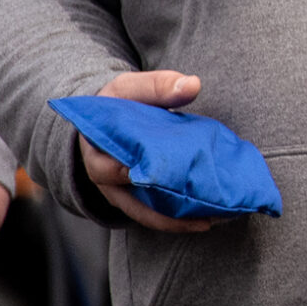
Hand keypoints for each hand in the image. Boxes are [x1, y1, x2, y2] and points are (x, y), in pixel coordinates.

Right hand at [80, 70, 216, 233]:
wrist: (109, 120)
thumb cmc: (119, 103)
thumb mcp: (132, 88)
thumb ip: (158, 86)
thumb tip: (192, 85)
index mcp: (97, 151)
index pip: (107, 166)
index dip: (127, 173)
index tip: (150, 176)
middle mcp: (106, 178)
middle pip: (129, 198)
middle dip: (161, 207)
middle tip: (195, 204)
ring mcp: (121, 192)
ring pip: (145, 213)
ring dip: (175, 219)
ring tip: (209, 220)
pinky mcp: (138, 197)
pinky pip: (156, 213)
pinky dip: (178, 218)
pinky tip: (207, 218)